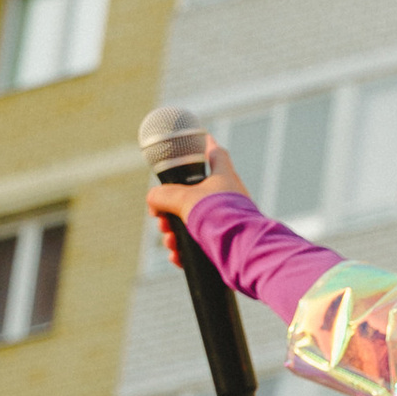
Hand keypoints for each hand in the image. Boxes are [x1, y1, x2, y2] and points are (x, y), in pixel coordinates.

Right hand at [146, 139, 245, 268]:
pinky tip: (176, 256)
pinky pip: (201, 244)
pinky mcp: (227, 242)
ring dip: (175, 232)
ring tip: (169, 241)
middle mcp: (229, 197)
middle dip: (172, 208)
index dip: (205, 145)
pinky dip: (186, 250)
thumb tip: (153, 199)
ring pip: (194, 221)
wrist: (243, 251)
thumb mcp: (185, 200)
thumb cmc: (219, 218)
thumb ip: (164, 195)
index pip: (216, 154)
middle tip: (161, 218)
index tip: (200, 139)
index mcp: (225, 178)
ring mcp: (229, 220)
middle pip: (195, 194)